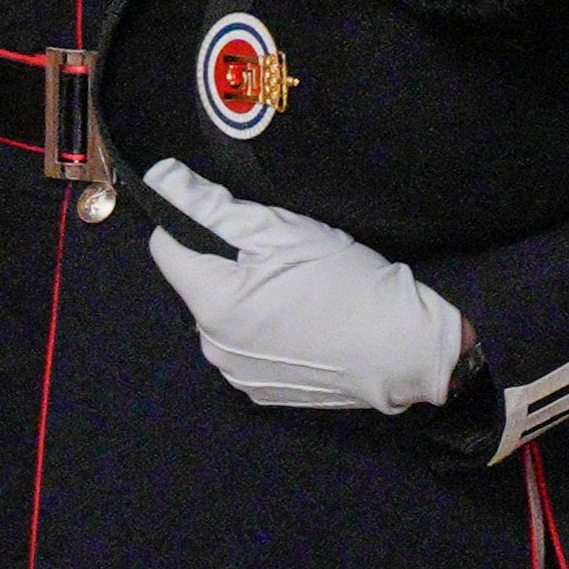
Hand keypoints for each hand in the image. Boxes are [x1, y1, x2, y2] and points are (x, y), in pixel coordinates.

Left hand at [138, 163, 473, 417]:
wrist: (405, 351)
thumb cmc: (348, 285)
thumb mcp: (282, 232)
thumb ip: (214, 206)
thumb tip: (163, 178)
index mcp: (210, 304)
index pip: (166, 249)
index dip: (190, 223)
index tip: (226, 217)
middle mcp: (211, 346)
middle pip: (198, 283)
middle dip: (227, 262)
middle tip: (281, 255)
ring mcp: (235, 373)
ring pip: (222, 316)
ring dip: (245, 297)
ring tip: (297, 290)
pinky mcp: (260, 389)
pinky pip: (245, 347)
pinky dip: (264, 330)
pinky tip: (304, 322)